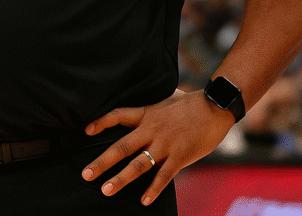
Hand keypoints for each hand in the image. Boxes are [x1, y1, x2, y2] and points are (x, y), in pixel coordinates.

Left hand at [81, 88, 235, 205]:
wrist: (215, 106)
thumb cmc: (191, 103)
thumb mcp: (166, 98)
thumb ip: (153, 107)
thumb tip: (145, 106)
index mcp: (147, 114)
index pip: (118, 115)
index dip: (101, 122)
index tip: (86, 131)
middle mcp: (152, 130)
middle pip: (121, 147)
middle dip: (102, 162)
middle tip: (86, 174)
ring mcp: (165, 144)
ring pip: (138, 165)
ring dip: (121, 179)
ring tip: (106, 190)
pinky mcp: (180, 156)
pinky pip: (163, 176)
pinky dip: (153, 189)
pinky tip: (144, 201)